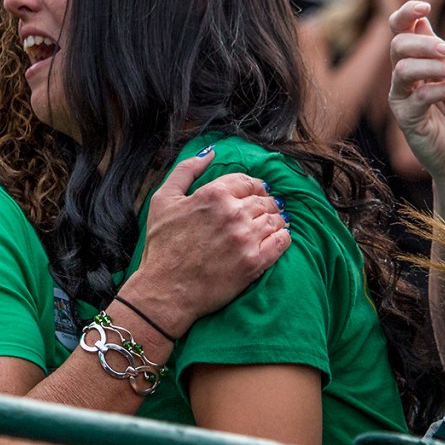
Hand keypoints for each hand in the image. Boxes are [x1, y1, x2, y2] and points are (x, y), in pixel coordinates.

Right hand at [124, 149, 290, 337]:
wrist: (164, 291)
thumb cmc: (161, 247)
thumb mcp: (163, 200)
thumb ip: (186, 170)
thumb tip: (209, 153)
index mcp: (214, 193)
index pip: (248, 181)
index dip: (253, 186)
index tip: (254, 194)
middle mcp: (233, 213)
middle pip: (264, 199)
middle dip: (266, 203)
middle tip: (263, 211)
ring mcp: (246, 238)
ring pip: (275, 219)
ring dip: (275, 219)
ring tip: (270, 225)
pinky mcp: (254, 262)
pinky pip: (282, 241)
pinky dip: (283, 237)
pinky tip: (278, 238)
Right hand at [389, 0, 444, 187]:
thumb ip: (442, 52)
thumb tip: (420, 24)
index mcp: (419, 60)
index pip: (400, 30)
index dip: (406, 14)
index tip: (424, 7)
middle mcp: (405, 77)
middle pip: (398, 46)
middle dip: (425, 43)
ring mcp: (401, 98)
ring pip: (403, 69)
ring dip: (434, 66)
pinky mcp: (405, 120)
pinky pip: (418, 97)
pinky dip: (443, 88)